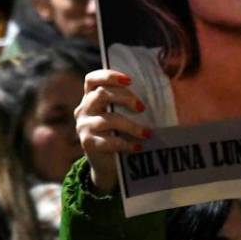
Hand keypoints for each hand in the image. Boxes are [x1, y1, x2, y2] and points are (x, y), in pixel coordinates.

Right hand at [75, 70, 150, 193]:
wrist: (108, 164)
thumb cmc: (120, 133)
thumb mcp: (122, 114)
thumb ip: (128, 102)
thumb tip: (157, 89)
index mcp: (91, 97)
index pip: (92, 79)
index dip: (109, 76)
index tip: (129, 80)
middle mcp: (84, 109)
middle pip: (101, 94)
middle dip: (125, 98)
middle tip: (142, 108)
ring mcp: (84, 126)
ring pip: (108, 120)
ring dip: (131, 126)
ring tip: (148, 133)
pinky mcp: (88, 143)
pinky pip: (109, 141)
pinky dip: (126, 144)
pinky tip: (138, 147)